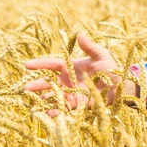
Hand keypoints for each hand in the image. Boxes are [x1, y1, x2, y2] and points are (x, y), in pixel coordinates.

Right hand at [24, 32, 138, 110]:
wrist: (120, 86)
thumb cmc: (110, 68)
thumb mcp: (101, 56)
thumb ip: (90, 47)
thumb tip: (80, 34)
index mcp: (70, 67)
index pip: (52, 64)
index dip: (40, 64)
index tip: (27, 65)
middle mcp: (67, 80)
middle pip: (48, 82)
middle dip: (37, 85)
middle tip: (25, 88)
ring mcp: (70, 93)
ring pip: (53, 96)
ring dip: (43, 99)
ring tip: (33, 103)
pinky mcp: (76, 105)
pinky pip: (63, 108)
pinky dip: (55, 111)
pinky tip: (47, 113)